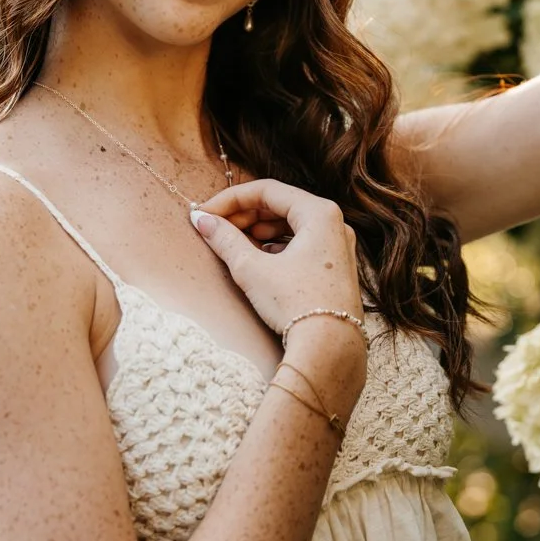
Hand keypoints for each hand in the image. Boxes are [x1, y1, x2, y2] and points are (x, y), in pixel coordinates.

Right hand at [191, 177, 364, 345]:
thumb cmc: (295, 304)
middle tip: (215, 229)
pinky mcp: (334, 268)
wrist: (330, 349)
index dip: (230, 199)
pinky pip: (301, 244)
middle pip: (280, 206)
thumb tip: (202, 220)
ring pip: (290, 226)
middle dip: (244, 215)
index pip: (267, 190)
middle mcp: (335, 224)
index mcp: (319, 213)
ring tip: (232, 244)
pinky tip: (256, 260)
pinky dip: (275, 247)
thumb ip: (224, 239)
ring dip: (258, 231)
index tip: (205, 213)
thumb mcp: (252, 269)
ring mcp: (337, 247)